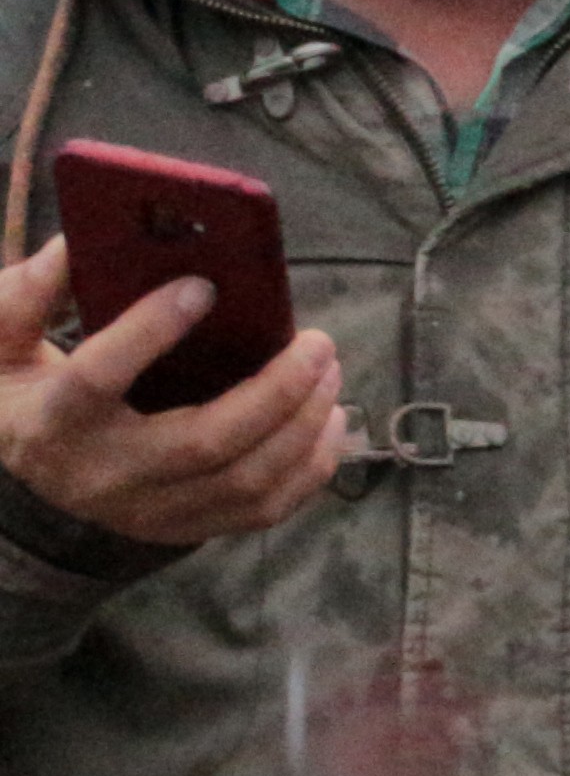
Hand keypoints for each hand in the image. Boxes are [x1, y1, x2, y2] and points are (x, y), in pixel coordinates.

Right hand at [0, 240, 342, 547]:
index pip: (98, 378)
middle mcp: (103, 476)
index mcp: (52, 421)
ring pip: (246, 482)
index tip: (204, 286)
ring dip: (305, 425)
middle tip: (318, 342)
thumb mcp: (1, 340)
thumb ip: (26, 294)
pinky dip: (311, 467)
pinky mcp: (186, 527)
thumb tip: (73, 247)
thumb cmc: (27, 388)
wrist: (29, 468)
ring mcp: (148, 512)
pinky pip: (264, 511)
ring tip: (330, 370)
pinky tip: (330, 419)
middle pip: (204, 442)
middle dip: (275, 390)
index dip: (149, 330)